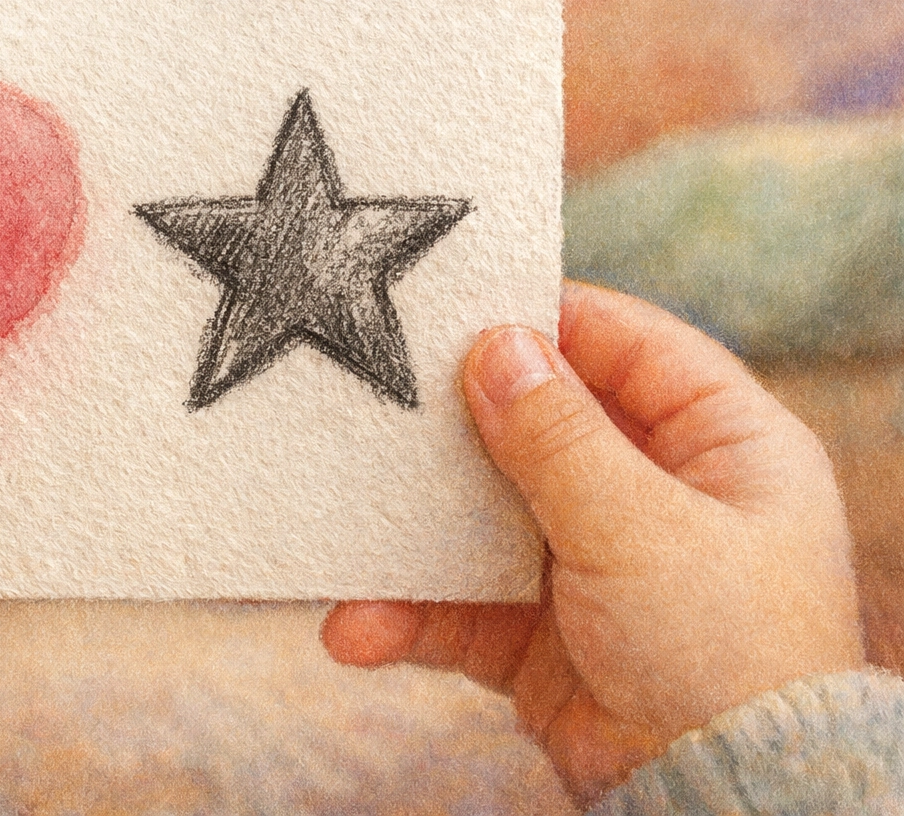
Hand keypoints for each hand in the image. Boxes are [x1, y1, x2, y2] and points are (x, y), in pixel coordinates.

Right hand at [321, 282, 863, 805]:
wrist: (725, 808)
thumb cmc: (726, 653)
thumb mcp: (641, 524)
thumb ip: (557, 436)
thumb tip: (495, 346)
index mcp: (723, 446)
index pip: (630, 347)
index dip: (550, 321)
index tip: (465, 306)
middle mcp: (659, 496)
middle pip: (541, 428)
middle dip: (457, 426)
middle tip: (383, 400)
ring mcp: (597, 566)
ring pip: (487, 517)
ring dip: (415, 533)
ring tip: (346, 529)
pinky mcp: (544, 636)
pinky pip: (463, 605)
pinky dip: (411, 614)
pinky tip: (360, 628)